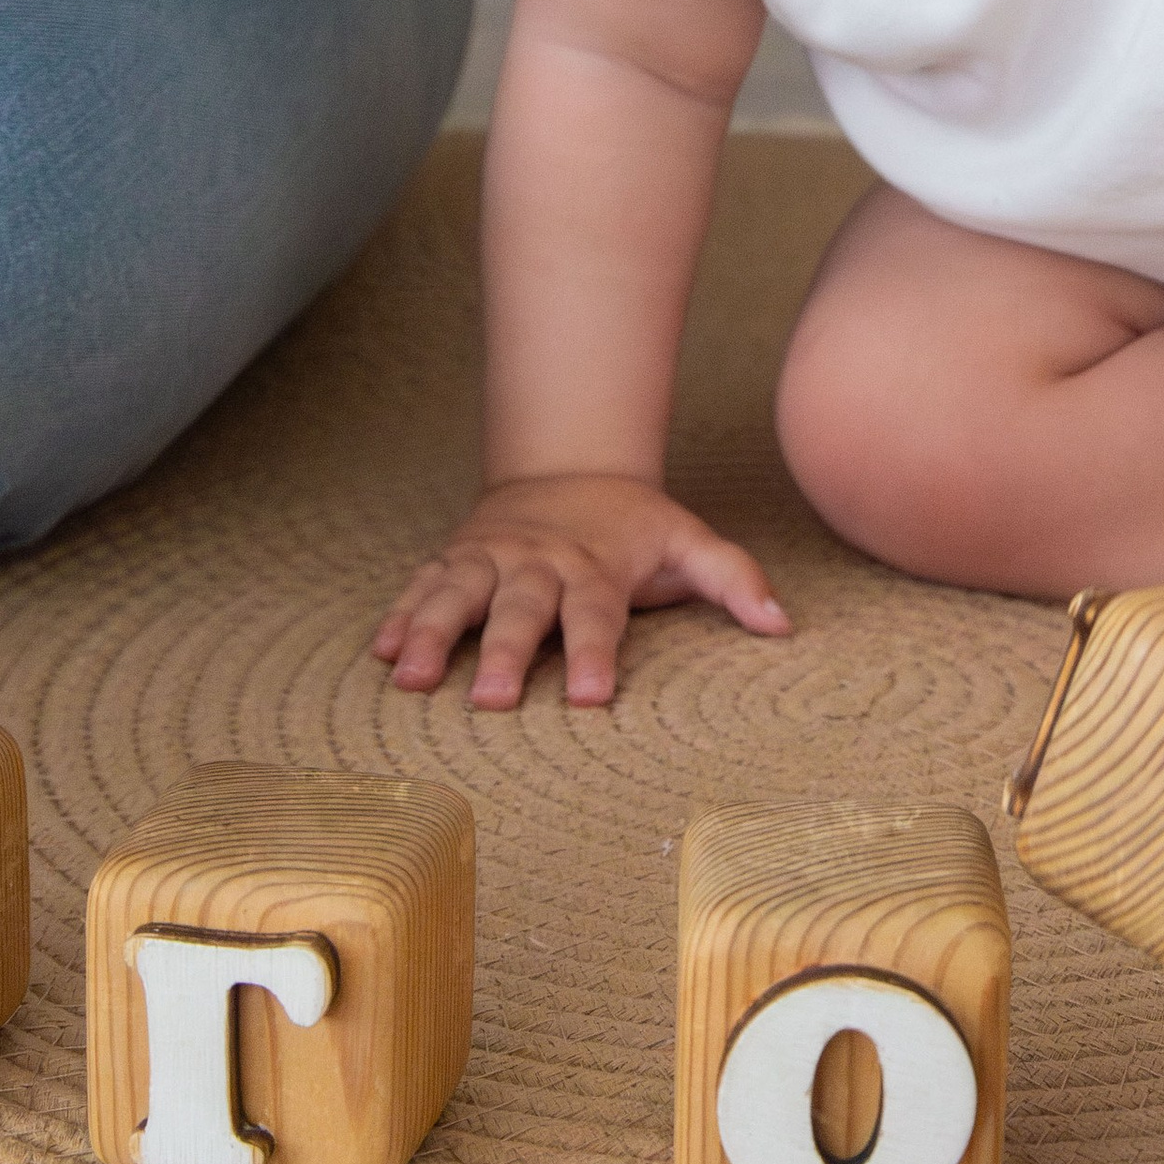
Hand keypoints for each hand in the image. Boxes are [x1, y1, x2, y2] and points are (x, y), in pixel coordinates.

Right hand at [374, 471, 787, 708]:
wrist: (568, 464)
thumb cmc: (633, 525)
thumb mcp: (689, 540)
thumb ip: (734, 579)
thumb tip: (782, 624)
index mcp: (594, 567)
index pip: (595, 614)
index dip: (594, 653)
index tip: (592, 697)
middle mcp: (537, 562)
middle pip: (520, 610)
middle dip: (502, 653)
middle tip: (491, 700)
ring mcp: (490, 558)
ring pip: (457, 595)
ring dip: (431, 633)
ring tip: (409, 677)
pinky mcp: (455, 558)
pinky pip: (423, 585)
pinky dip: (401, 615)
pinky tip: (381, 652)